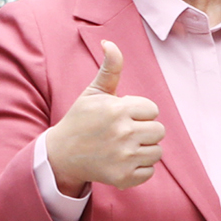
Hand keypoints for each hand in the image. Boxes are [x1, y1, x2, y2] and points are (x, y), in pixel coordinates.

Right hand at [43, 41, 163, 194]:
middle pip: (159, 130)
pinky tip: (122, 162)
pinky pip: (150, 171)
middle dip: (144, 130)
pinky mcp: (124, 177)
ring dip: (144, 149)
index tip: (122, 116)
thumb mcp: (93, 92)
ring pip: (157, 151)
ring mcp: (124, 157)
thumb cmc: (81, 119)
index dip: (138, 112)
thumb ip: (110, 68)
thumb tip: (109, 42)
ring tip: (123, 147)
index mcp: (118, 110)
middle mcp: (123, 133)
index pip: (152, 110)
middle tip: (123, 133)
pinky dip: (139, 168)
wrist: (62, 154)